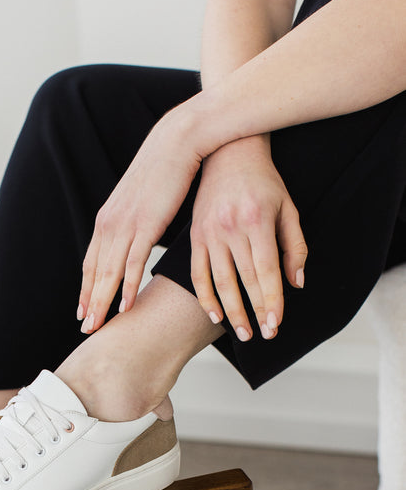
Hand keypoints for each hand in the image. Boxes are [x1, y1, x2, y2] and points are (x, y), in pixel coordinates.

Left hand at [78, 106, 201, 332]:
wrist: (178, 141)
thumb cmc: (165, 171)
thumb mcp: (142, 201)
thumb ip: (137, 224)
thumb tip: (140, 240)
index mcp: (107, 219)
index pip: (91, 262)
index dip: (86, 289)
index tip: (83, 310)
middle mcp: (109, 224)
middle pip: (94, 273)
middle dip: (89, 303)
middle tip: (86, 329)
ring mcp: (125, 224)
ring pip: (108, 272)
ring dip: (102, 302)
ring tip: (98, 326)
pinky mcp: (145, 224)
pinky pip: (133, 263)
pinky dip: (127, 286)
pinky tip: (125, 306)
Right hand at [189, 138, 307, 339]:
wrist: (228, 153)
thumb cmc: (264, 182)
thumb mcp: (288, 209)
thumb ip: (295, 247)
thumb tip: (295, 283)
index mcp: (257, 220)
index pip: (266, 270)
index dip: (271, 300)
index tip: (276, 324)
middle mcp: (231, 228)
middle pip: (244, 281)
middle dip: (255, 312)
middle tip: (264, 336)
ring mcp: (209, 233)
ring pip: (220, 281)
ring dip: (231, 311)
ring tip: (242, 333)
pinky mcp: (195, 236)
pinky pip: (198, 273)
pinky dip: (205, 297)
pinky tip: (215, 315)